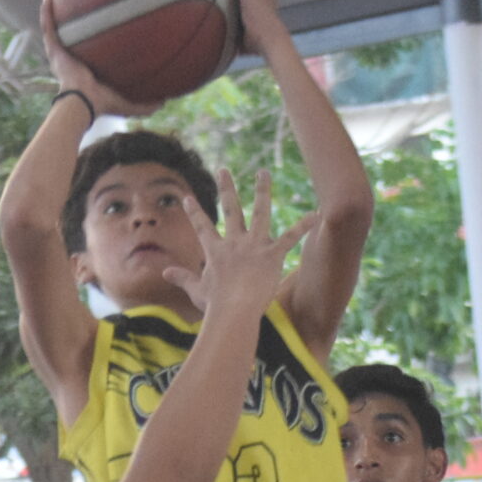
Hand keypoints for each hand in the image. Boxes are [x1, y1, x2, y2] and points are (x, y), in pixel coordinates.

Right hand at [39, 0, 159, 118]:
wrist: (84, 102)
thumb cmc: (103, 104)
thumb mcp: (128, 103)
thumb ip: (145, 104)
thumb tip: (165, 101)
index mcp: (86, 73)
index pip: (89, 56)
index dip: (92, 46)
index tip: (100, 32)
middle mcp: (70, 63)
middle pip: (71, 41)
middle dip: (72, 28)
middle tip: (77, 10)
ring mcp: (61, 56)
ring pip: (56, 32)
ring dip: (54, 16)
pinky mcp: (55, 51)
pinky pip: (49, 28)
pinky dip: (46, 14)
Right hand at [160, 168, 315, 318]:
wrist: (234, 312)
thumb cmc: (215, 305)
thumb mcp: (196, 290)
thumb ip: (182, 278)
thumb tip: (165, 273)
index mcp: (215, 251)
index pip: (202, 227)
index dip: (194, 212)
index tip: (188, 197)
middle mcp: (234, 243)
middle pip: (230, 209)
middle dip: (226, 188)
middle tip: (223, 170)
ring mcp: (254, 246)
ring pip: (260, 212)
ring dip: (262, 191)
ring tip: (263, 173)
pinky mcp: (272, 255)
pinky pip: (290, 237)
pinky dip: (303, 226)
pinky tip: (316, 214)